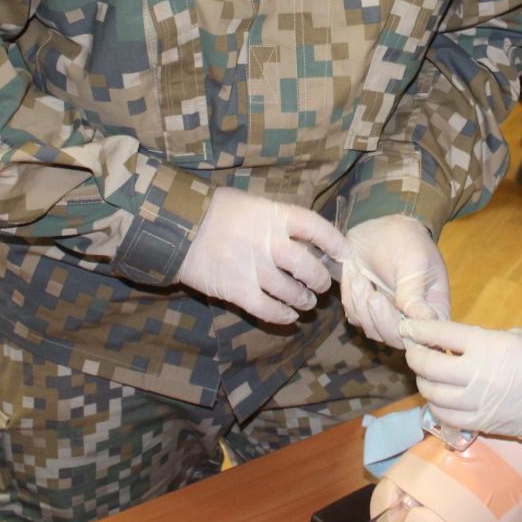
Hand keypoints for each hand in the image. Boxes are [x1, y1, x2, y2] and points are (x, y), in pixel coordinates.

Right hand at [177, 189, 345, 324]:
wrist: (178, 228)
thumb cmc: (218, 211)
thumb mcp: (253, 204)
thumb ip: (279, 220)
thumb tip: (307, 239)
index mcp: (276, 216)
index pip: (317, 229)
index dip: (335, 243)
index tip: (343, 254)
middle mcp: (270, 243)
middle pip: (309, 267)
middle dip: (320, 280)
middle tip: (320, 285)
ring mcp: (254, 268)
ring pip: (292, 292)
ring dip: (304, 300)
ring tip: (306, 302)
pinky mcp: (238, 290)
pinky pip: (268, 309)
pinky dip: (283, 316)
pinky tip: (289, 317)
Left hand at [341, 215, 449, 348]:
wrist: (380, 226)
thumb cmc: (407, 240)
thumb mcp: (414, 262)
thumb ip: (415, 292)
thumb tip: (424, 321)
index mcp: (433, 309)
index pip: (427, 337)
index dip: (413, 334)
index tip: (400, 314)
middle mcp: (411, 319)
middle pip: (396, 340)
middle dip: (381, 320)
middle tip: (373, 296)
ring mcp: (387, 316)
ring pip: (372, 331)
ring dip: (362, 306)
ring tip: (361, 278)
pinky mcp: (365, 309)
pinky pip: (355, 317)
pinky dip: (352, 298)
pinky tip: (355, 276)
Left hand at [401, 319, 521, 438]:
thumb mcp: (517, 336)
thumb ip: (483, 340)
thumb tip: (456, 345)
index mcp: (489, 346)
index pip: (440, 335)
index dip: (419, 330)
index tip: (409, 326)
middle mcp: (478, 375)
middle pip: (429, 366)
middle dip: (416, 356)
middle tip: (415, 350)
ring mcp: (479, 404)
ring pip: (433, 395)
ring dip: (425, 382)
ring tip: (428, 373)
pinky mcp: (484, 425)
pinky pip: (448, 417)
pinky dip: (438, 405)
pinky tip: (442, 396)